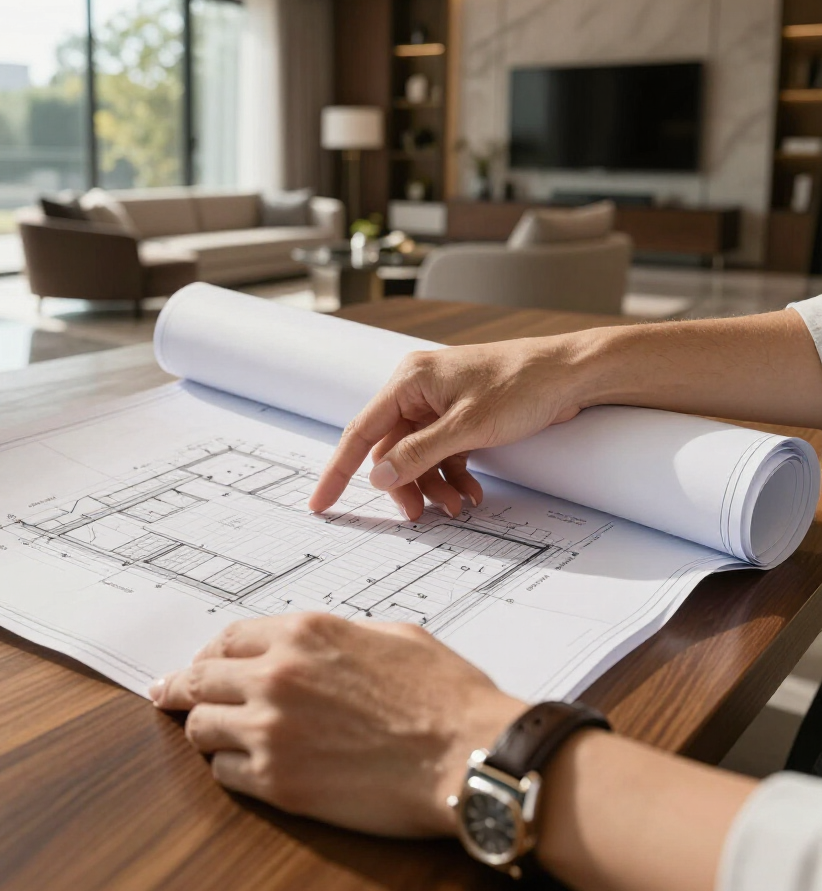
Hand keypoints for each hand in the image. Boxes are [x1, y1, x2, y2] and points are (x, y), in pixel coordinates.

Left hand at [149, 613, 523, 836]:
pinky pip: (226, 774)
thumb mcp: (388, 635)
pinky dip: (230, 768)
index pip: (227, 638)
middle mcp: (277, 675)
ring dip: (204, 730)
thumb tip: (316, 649)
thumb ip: (337, 635)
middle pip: (200, 680)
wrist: (468, 753)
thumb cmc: (443, 693)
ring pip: (202, 728)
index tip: (195, 666)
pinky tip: (244, 767)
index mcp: (304, 632)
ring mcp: (272, 730)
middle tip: (166, 696)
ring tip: (210, 736)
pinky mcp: (280, 782)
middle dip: (181, 689)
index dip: (207, 654)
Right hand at [309, 338, 590, 519]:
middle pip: (392, 450)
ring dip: (434, 485)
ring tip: (460, 507)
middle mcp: (418, 391)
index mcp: (409, 381)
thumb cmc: (521, 385)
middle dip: (406, 485)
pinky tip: (471, 494)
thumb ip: (418, 454)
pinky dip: (453, 476)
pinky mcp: (462, 417)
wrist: (570, 375)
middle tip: (420, 515)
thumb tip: (377, 478)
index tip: (320, 503)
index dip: (338, 470)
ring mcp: (441, 405)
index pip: (361, 431)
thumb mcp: (466, 426)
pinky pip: (443, 454)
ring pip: (419, 457)